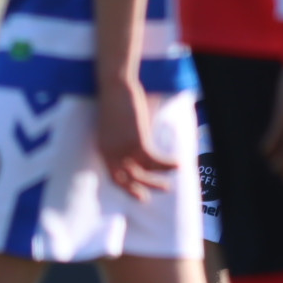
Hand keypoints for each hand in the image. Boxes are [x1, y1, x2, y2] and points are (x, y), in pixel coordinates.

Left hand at [92, 73, 173, 197]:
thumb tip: (137, 144)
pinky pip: (154, 161)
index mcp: (103, 149)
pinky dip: (167, 165)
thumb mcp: (116, 125)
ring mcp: (122, 150)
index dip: (125, 186)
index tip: (137, 193)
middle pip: (125, 180)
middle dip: (139, 190)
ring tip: (169, 186)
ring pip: (142, 173)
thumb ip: (122, 139)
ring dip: (157, 180)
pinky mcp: (136, 143)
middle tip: (151, 197)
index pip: (113, 175)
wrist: (115, 86)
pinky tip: (179, 163)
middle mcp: (110, 153)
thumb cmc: (116, 100)